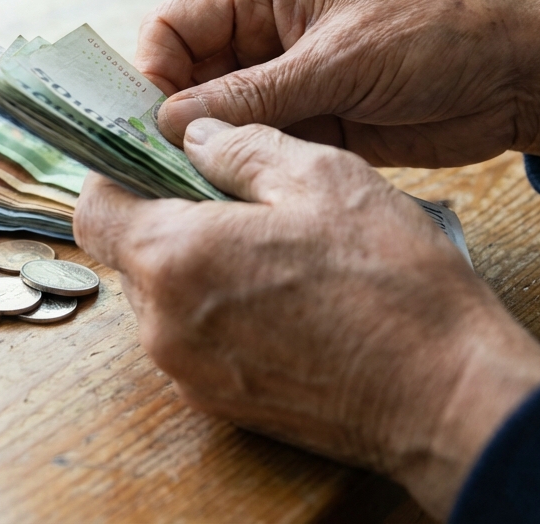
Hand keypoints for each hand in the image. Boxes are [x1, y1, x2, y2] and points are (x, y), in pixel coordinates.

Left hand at [74, 118, 539, 517]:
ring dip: (198, 266)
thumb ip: (240, 146)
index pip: (94, 210)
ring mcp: (190, 373)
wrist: (445, 395)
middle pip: (130, 255)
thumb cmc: (390, 285)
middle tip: (231, 195)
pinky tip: (285, 294)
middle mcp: (164, 325)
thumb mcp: (321, 177)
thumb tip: (195, 135)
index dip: (118, 175)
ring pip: (165, 298)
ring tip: (271, 246)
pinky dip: (222, 310)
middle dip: (167, 218)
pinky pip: (197, 339)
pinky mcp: (222, 403)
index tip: (153, 157)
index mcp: (174, 259)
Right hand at [139, 0, 539, 166]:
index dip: (152, 72)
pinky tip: (234, 198)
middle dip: (174, 120)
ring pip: (220, 120)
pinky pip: (259, 148)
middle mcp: (267, 33)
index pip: (176, 26)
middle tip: (161, 170)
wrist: (523, 74)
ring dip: (208, 152)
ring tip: (194, 191)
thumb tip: (171, 124)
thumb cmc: (439, 34)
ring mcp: (290, 82)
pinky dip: (244, 172)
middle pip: (190, 78)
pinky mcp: (314, 124)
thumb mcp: (339, 61)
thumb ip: (252, 96)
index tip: (147, 124)